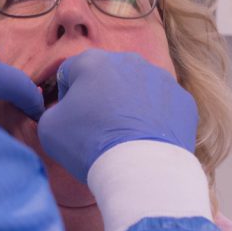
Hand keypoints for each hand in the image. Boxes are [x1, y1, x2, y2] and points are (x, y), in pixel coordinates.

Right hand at [37, 49, 196, 181]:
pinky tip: (146, 141)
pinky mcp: (183, 99)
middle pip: (106, 77)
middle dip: (100, 98)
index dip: (65, 98)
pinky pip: (163, 106)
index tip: (71, 120)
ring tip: (124, 138)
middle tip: (97, 130)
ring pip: (137, 89)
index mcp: (92, 61)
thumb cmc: (89, 144)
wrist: (140, 170)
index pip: (70, 73)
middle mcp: (129, 60)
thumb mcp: (48, 128)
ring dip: (128, 106)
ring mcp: (161, 78)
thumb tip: (62, 111)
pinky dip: (154, 119)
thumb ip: (50, 110)